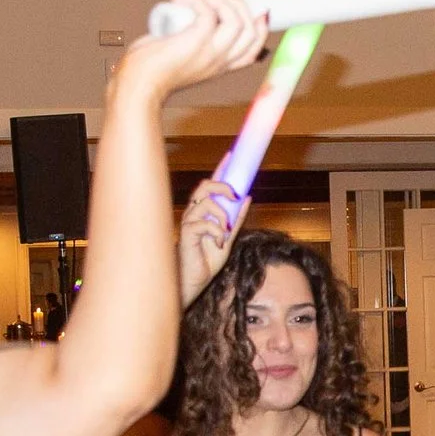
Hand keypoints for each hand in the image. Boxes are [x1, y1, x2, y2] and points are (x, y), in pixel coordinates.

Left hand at [108, 0, 267, 109]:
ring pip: (237, 22)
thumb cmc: (153, 69)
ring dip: (222, 1)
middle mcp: (220, 61)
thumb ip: (189, 41)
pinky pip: (207, 13)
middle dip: (240, 5)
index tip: (244, 6)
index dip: (259, 25)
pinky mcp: (195, 42)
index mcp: (220, 66)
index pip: (254, 48)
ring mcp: (210, 53)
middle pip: (251, 32)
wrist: (138, 83)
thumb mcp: (182, 55)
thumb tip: (188, 14)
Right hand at [177, 180, 243, 306]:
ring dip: (223, 215)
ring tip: (226, 232)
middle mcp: (194, 212)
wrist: (195, 280)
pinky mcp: (186, 233)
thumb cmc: (207, 259)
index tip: (232, 155)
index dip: (221, 168)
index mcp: (204, 211)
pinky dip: (217, 231)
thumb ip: (236, 218)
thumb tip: (248, 197)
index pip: (212, 184)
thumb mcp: (228, 236)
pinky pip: (204, 223)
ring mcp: (189, 221)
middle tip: (236, 196)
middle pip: (205, 185)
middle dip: (223, 186)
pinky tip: (219, 243)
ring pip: (206, 202)